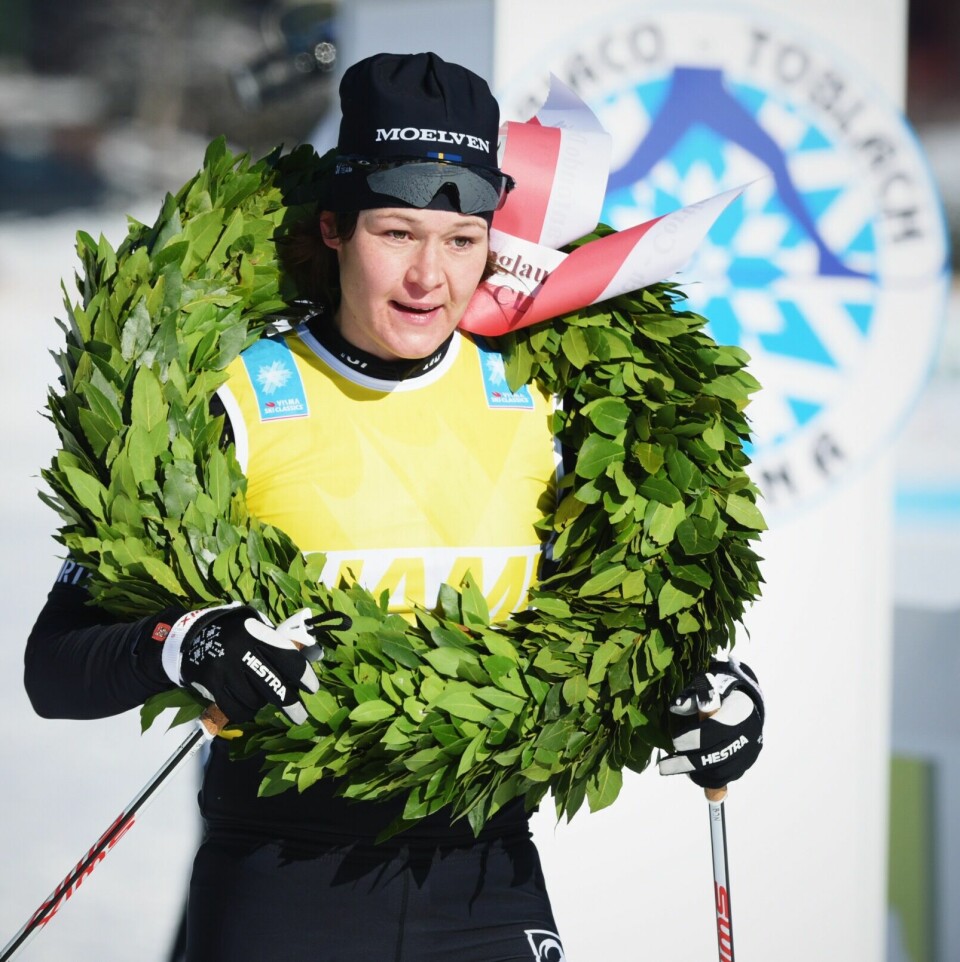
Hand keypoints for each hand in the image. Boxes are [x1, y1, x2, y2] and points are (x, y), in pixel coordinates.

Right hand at [160, 604, 328, 723]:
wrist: (192, 634)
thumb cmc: (234, 631)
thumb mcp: (258, 626)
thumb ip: (282, 641)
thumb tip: (314, 655)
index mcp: (258, 634)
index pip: (288, 657)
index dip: (303, 676)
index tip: (312, 689)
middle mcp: (242, 651)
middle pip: (273, 685)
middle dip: (290, 704)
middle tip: (300, 716)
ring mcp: (226, 669)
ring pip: (254, 700)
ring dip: (260, 704)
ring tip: (259, 697)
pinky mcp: (212, 683)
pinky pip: (235, 708)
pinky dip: (243, 712)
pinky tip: (245, 707)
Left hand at [657, 657, 763, 789]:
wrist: (749, 704)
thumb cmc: (722, 694)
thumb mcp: (707, 687)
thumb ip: (692, 699)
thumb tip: (675, 708)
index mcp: (736, 712)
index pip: (712, 731)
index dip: (691, 739)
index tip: (674, 742)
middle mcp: (746, 735)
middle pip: (715, 756)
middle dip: (687, 763)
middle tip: (664, 767)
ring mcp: (748, 751)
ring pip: (721, 772)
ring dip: (697, 774)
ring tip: (679, 769)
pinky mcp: (748, 762)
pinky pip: (728, 777)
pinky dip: (710, 780)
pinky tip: (695, 774)